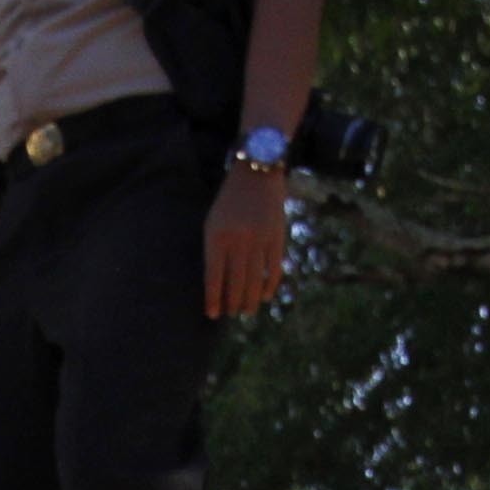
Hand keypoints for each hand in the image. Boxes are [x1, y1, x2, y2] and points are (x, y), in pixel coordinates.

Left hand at [205, 165, 292, 317]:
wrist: (256, 174)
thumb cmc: (229, 203)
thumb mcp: (213, 223)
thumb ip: (214, 251)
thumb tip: (217, 286)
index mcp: (217, 236)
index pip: (213, 277)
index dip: (213, 299)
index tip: (212, 314)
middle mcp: (238, 240)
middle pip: (235, 282)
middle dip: (232, 303)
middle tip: (232, 314)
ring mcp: (259, 239)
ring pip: (254, 280)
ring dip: (250, 300)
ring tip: (246, 311)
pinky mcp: (277, 237)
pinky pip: (273, 269)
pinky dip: (269, 286)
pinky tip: (264, 296)